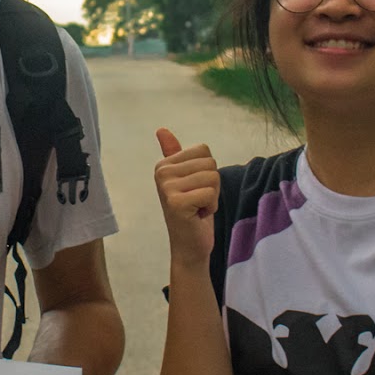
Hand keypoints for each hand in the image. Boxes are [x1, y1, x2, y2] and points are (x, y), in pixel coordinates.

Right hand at [153, 128, 218, 261]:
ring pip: (212, 177)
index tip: (195, 189)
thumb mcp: (187, 179)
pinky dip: (210, 207)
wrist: (189, 245)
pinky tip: (198, 216)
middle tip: (197, 201)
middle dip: (211, 185)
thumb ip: (174, 154)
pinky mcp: (176, 203)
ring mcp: (167, 188)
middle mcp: (162, 173)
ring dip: (212, 196)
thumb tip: (161, 130)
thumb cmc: (192, 211)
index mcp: (164, 164)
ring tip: (197, 208)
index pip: (204, 150)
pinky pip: (210, 193)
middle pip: (210, 163)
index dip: (207, 171)